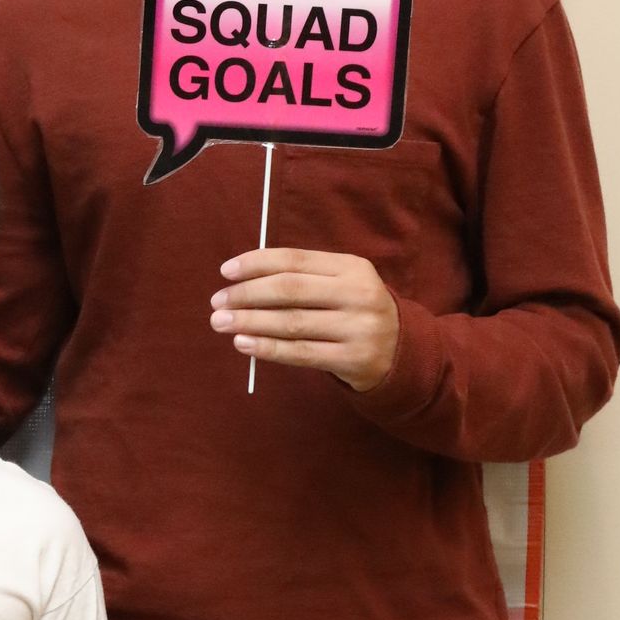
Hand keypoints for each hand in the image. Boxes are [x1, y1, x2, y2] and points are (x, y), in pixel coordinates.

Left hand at [210, 249, 399, 390]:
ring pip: (292, 322)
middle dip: (247, 294)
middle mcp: (358, 294)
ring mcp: (358, 328)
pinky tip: (243, 343)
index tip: (226, 271)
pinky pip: (300, 353)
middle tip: (217, 302)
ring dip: (250, 322)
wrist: (401, 352)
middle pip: (290, 290)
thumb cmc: (354, 313)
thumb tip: (242, 280)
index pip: (295, 260)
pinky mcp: (353, 359)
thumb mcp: (341, 285)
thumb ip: (302, 277)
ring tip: (221, 322)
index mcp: (352, 268)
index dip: (257, 263)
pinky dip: (267, 348)